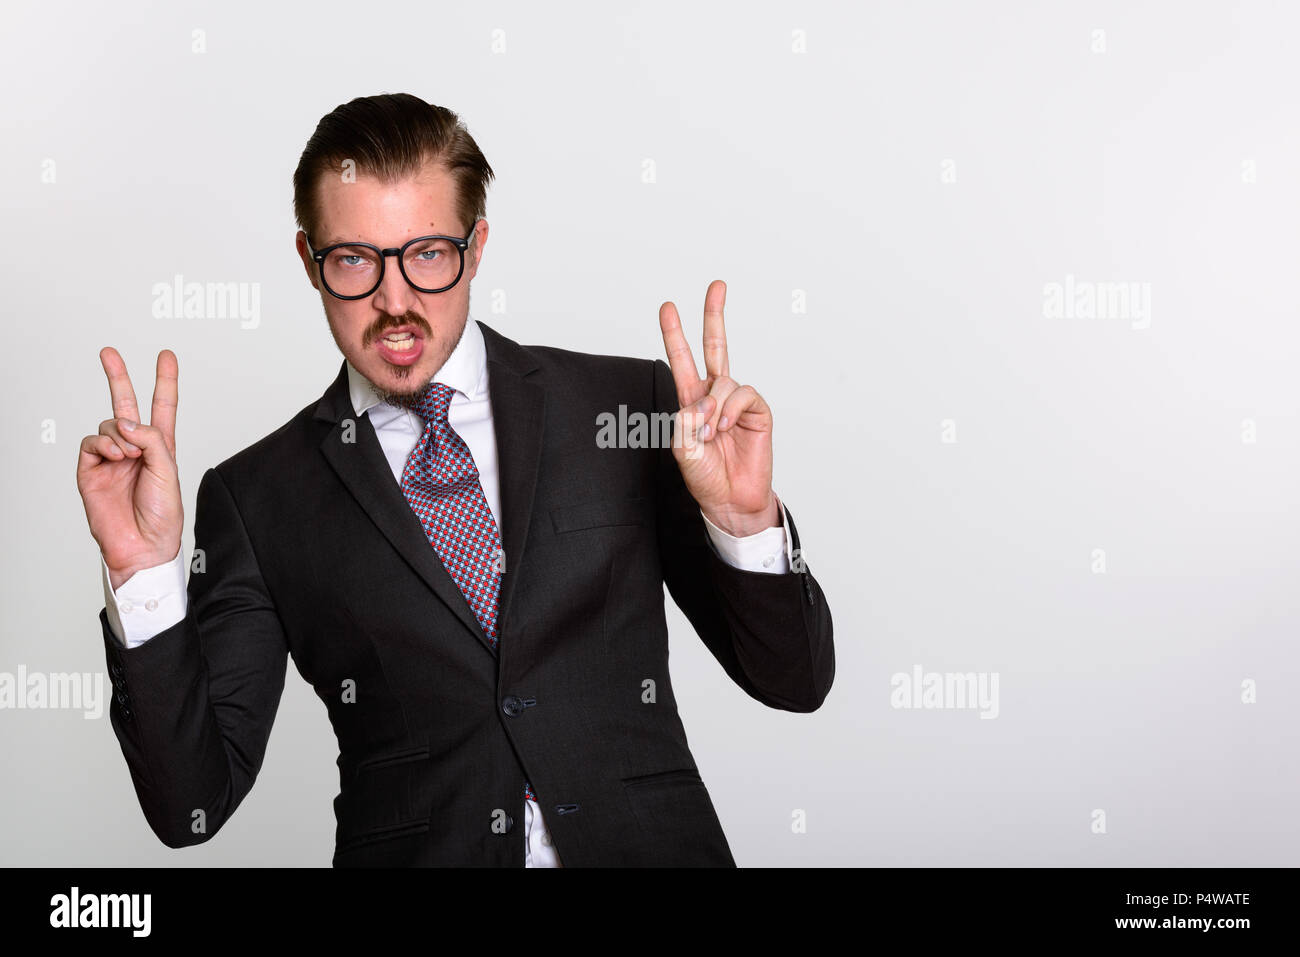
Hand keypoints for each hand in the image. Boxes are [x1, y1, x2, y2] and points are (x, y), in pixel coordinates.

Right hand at [77, 348, 182, 590]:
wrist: (142, 546)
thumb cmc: (162, 515)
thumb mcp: (168, 470)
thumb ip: (151, 440)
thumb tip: (125, 422)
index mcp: (161, 447)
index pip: (162, 407)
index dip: (164, 381)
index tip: (166, 356)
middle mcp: (135, 449)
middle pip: (125, 405)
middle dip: (117, 377)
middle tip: (108, 353)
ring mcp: (111, 458)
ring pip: (108, 425)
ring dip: (119, 434)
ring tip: (129, 456)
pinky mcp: (91, 470)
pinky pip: (91, 443)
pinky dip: (104, 444)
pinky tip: (116, 457)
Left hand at [659, 279, 778, 537]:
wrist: (730, 499)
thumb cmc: (705, 476)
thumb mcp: (681, 449)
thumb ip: (686, 421)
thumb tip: (702, 402)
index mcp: (691, 401)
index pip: (683, 360)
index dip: (675, 334)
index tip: (668, 307)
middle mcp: (714, 396)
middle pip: (716, 347)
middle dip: (715, 315)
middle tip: (717, 286)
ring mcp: (736, 402)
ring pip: (724, 381)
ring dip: (712, 406)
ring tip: (709, 432)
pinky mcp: (757, 411)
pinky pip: (743, 394)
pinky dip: (729, 409)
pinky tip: (724, 428)